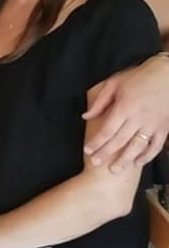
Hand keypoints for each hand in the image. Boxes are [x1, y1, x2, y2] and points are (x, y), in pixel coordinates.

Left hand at [83, 54, 168, 172]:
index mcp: (125, 107)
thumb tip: (85, 116)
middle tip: (96, 163)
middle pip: (120, 140)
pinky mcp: (164, 127)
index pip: (107, 130)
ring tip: (115, 170)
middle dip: (106, 153)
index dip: (97, 142)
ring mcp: (153, 124)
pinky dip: (147, 156)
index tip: (88, 150)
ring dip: (126, 159)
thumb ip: (100, 102)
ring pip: (137, 146)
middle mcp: (138, 118)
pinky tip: (138, 162)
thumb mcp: (114, 83)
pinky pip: (156, 146)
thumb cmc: (138, 77)